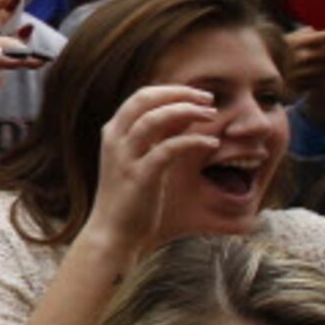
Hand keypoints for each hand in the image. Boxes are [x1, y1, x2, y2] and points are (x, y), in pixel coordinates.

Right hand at [86, 83, 222, 255]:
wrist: (112, 234)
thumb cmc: (130, 198)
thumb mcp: (141, 159)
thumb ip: (156, 136)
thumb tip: (184, 113)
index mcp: (114, 132)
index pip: (142, 96)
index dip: (172, 91)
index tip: (198, 95)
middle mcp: (115, 140)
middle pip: (145, 99)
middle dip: (180, 94)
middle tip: (207, 98)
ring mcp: (125, 157)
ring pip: (155, 118)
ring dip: (187, 111)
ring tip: (211, 115)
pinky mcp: (140, 176)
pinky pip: (169, 148)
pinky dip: (192, 141)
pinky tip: (212, 143)